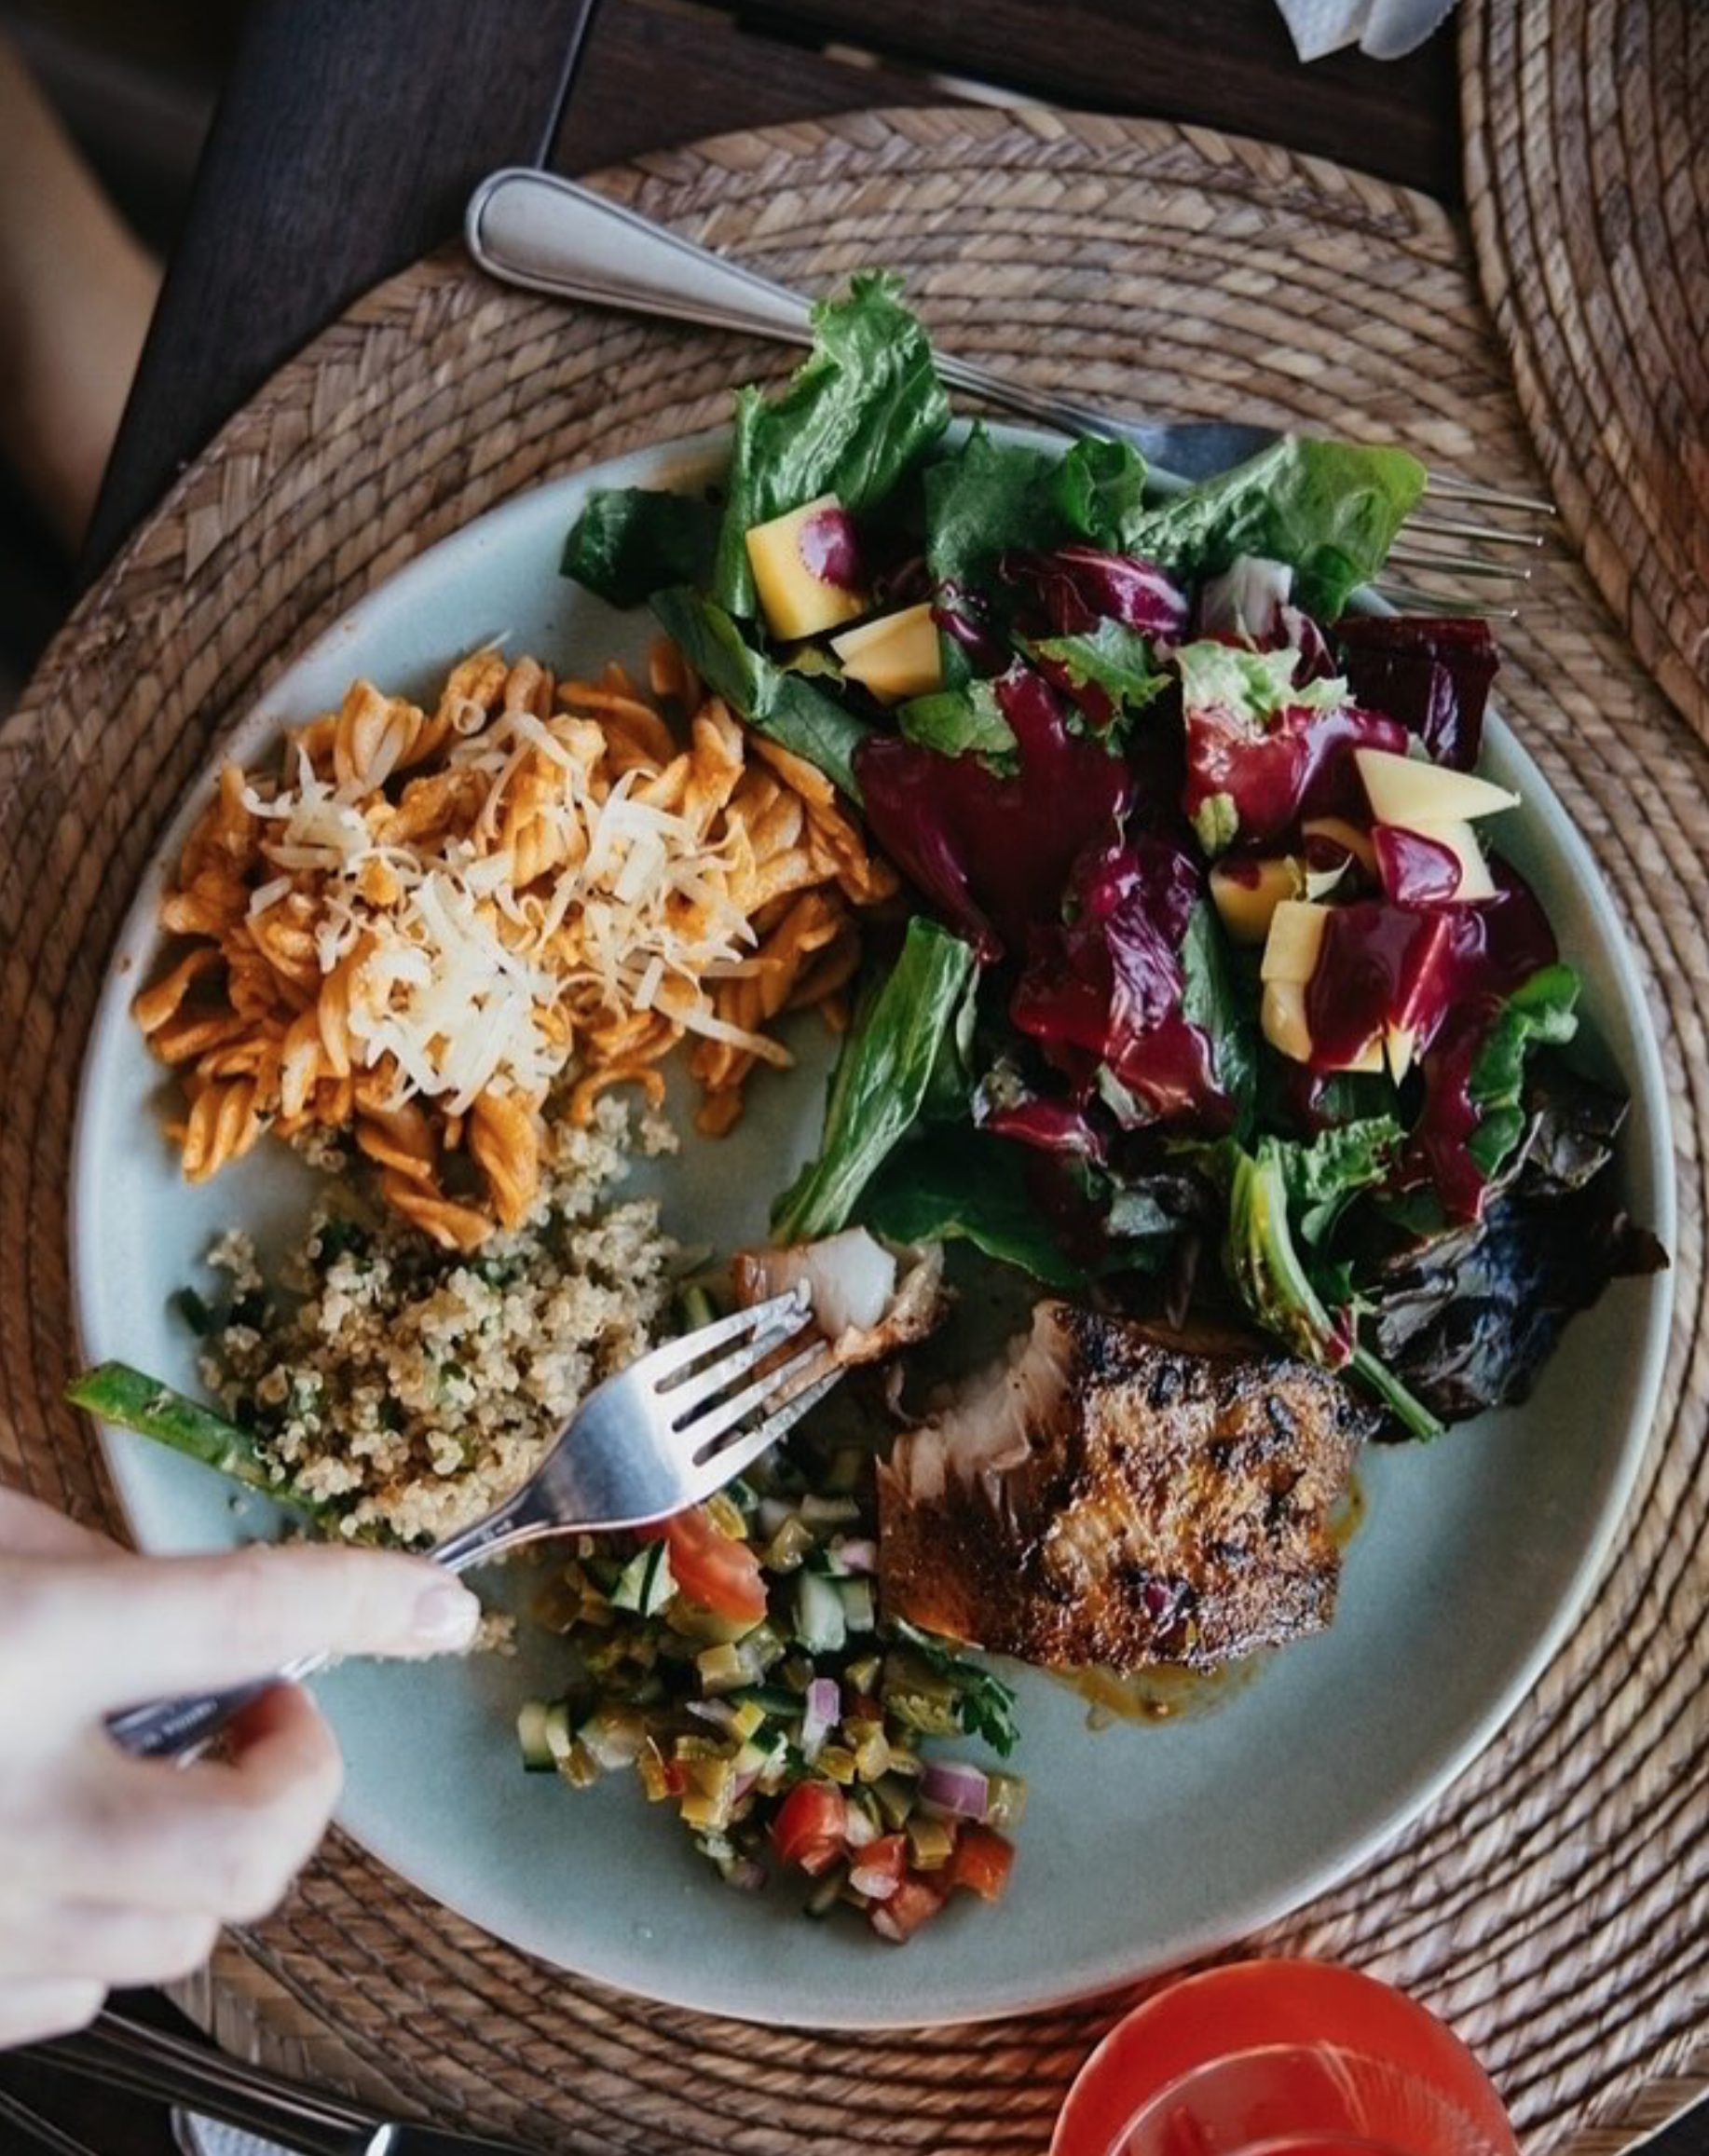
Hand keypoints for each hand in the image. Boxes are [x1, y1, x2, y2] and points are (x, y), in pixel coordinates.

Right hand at [0, 1487, 477, 2045]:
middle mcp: (7, 1806)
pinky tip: (57, 1844)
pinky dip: (116, 1911)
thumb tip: (205, 1617)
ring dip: (213, 1845)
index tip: (440, 1608)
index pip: (242, 1613)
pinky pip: (88, 1981)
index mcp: (21, 1653)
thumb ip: (77, 1574)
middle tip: (263, 1709)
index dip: (364, 1600)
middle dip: (296, 1779)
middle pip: (248, 1848)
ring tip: (156, 1768)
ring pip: (186, 1930)